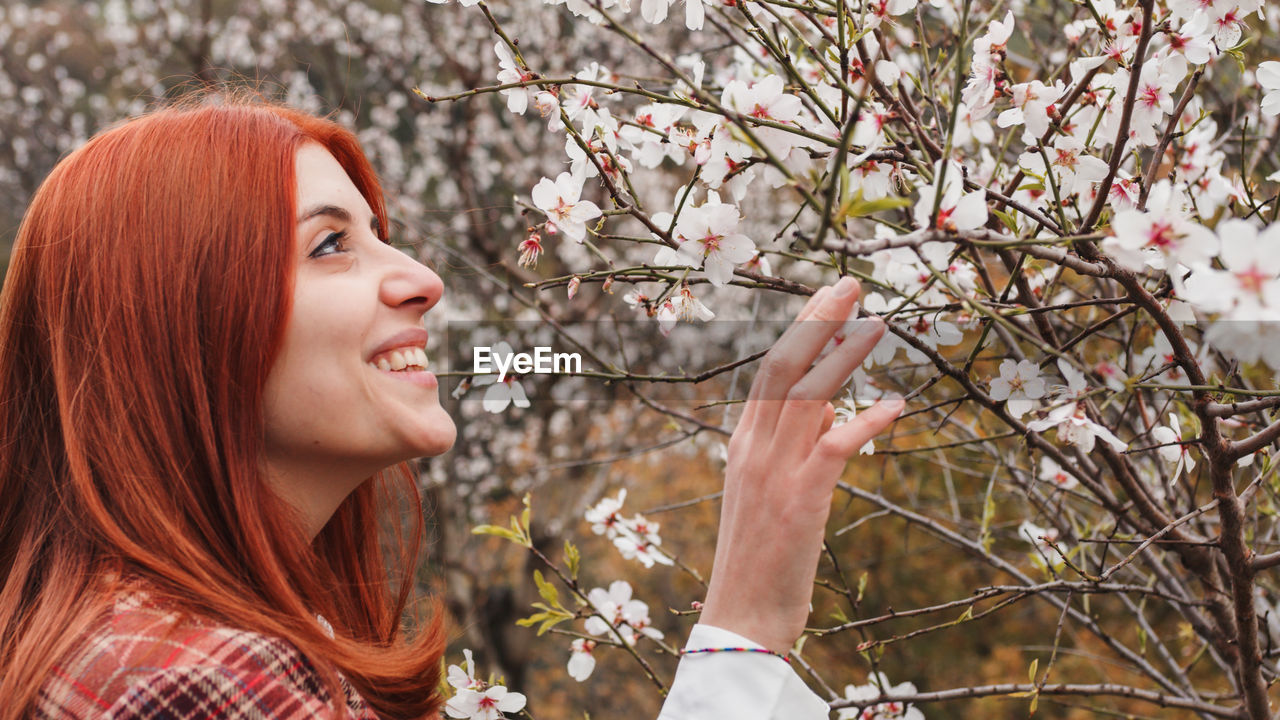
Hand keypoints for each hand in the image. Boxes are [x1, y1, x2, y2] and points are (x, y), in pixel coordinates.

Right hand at [698, 276, 903, 653]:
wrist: (741, 618)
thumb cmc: (760, 560)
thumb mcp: (772, 493)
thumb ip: (795, 445)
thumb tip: (828, 406)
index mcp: (743, 444)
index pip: (770, 371)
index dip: (801, 330)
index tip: (828, 301)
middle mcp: (753, 448)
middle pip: (783, 366)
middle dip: (817, 321)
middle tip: (849, 285)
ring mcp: (773, 472)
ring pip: (809, 394)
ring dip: (845, 355)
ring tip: (878, 323)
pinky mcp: (800, 499)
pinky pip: (834, 444)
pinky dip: (867, 420)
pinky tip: (898, 406)